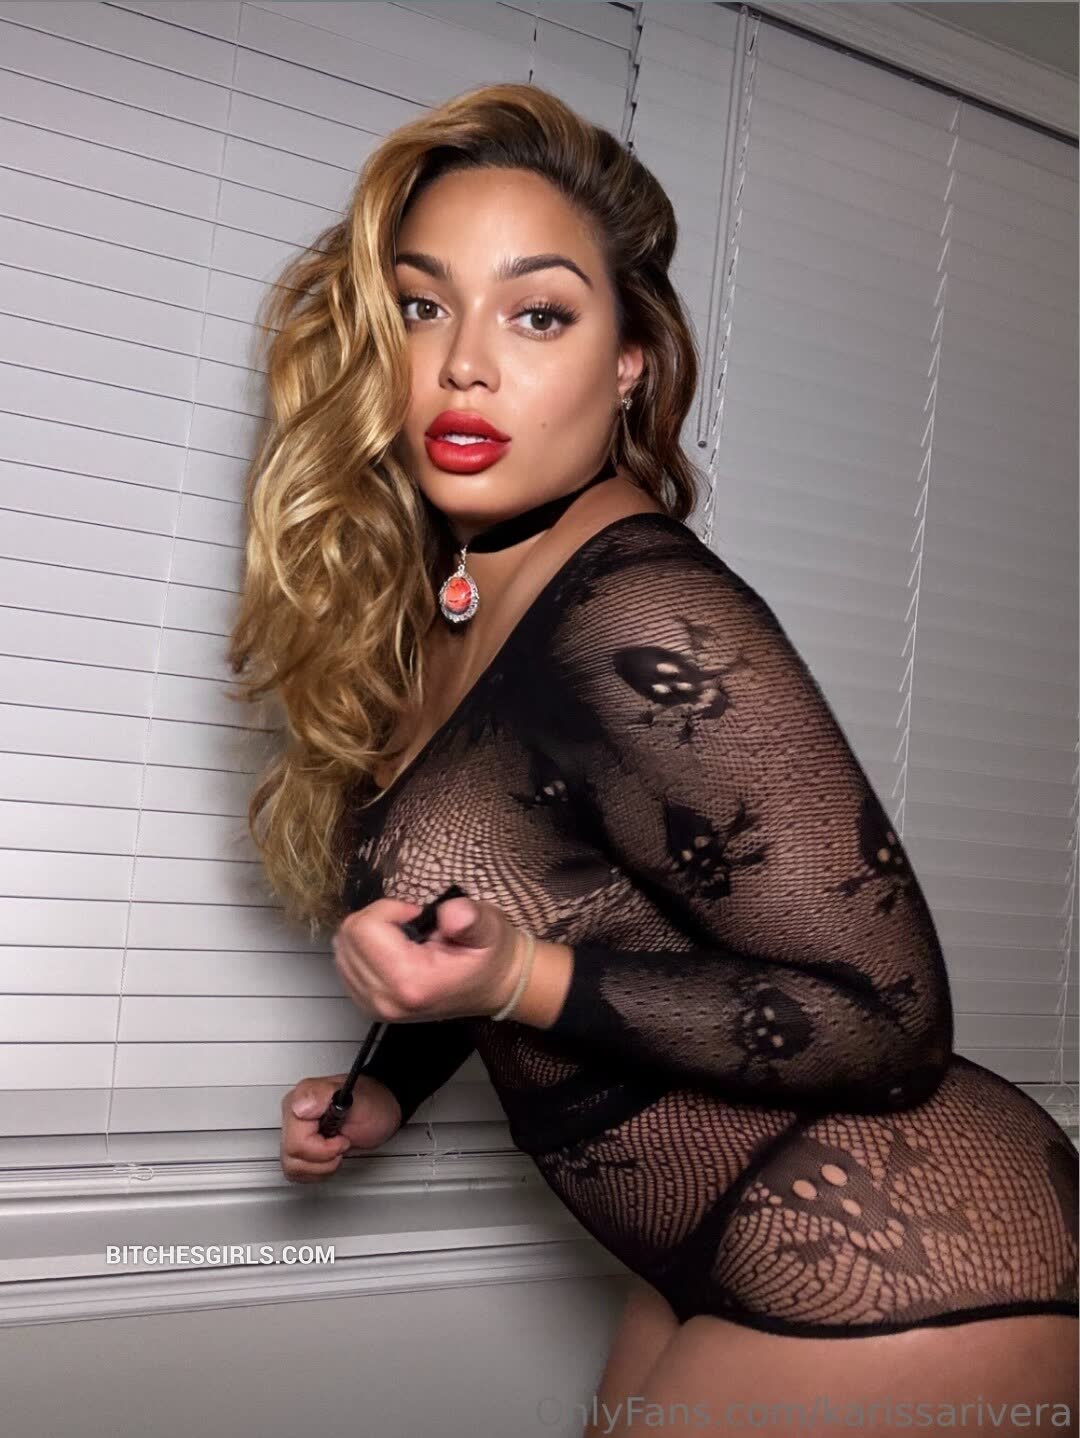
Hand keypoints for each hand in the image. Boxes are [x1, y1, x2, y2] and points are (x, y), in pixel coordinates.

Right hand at [279, 1072, 401, 1182]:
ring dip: (321, 1166)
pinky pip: (297, 1172)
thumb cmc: (373, 1104)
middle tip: (342, 1143)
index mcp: (300, 1100)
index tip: (342, 1138)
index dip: (323, 1147)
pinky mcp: (299, 1148)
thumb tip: (300, 1107)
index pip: (296, 1141)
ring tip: (337, 1149)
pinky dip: (318, 1171)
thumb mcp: (357, 1097)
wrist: (381, 1111)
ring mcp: (294, 1132)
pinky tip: (330, 1156)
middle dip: (324, 1157)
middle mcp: (293, 1115)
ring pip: (292, 1167)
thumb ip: (323, 1095)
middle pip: (293, 1156)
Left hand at [331, 894, 524, 1022]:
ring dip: (368, 932)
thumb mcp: (489, 928)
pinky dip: (362, 947)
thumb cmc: (490, 956)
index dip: (389, 909)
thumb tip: (451, 915)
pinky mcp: (367, 1005)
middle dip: (377, 918)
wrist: (494, 988)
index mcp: (411, 983)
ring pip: (342, 948)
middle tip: (411, 925)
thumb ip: (470, 920)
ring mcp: (373, 1007)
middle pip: (348, 936)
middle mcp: (385, 1000)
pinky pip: (344, 962)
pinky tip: (390, 950)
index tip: (417, 916)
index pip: (364, 928)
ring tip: (403, 938)